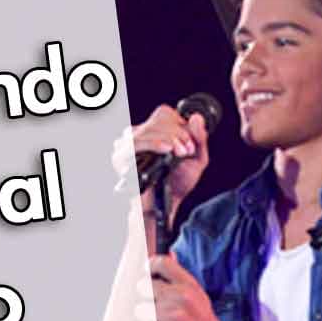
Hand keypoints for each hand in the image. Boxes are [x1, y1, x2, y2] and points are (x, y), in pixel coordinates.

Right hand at [113, 103, 210, 220]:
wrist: (164, 206)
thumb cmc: (176, 184)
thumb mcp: (196, 159)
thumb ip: (200, 138)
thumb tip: (197, 118)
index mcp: (152, 131)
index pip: (164, 114)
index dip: (180, 125)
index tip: (190, 144)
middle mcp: (137, 134)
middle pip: (158, 119)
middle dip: (178, 134)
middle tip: (186, 151)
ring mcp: (126, 144)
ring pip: (149, 128)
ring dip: (169, 139)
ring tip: (179, 154)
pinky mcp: (121, 157)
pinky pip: (135, 142)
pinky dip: (154, 144)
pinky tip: (166, 150)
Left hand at [137, 253, 233, 320]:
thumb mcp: (197, 295)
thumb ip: (179, 276)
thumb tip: (169, 254)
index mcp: (189, 285)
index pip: (161, 263)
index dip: (149, 267)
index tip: (146, 274)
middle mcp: (181, 297)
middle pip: (144, 286)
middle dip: (146, 297)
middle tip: (156, 306)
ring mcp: (174, 316)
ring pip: (141, 309)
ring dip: (146, 317)